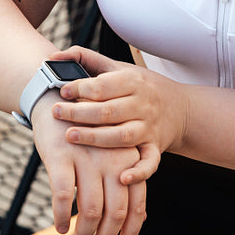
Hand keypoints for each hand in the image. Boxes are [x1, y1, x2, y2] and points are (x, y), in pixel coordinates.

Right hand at [31, 94, 147, 234]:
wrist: (56, 99)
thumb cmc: (86, 132)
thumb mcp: (111, 152)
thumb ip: (124, 182)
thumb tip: (133, 220)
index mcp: (129, 160)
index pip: (137, 205)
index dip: (130, 233)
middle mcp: (113, 160)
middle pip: (116, 212)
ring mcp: (88, 158)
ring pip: (91, 210)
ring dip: (84, 234)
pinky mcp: (61, 157)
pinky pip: (64, 198)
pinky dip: (62, 217)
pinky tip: (60, 226)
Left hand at [45, 45, 189, 185]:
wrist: (181, 108)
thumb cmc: (140, 87)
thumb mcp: (118, 68)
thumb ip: (86, 58)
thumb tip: (53, 56)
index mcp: (132, 81)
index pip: (103, 85)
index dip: (80, 88)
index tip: (62, 91)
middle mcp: (142, 104)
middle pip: (108, 110)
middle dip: (80, 112)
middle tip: (56, 113)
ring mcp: (149, 128)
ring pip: (122, 136)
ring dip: (96, 138)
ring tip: (70, 136)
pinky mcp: (155, 147)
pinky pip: (150, 162)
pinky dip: (138, 172)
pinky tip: (122, 178)